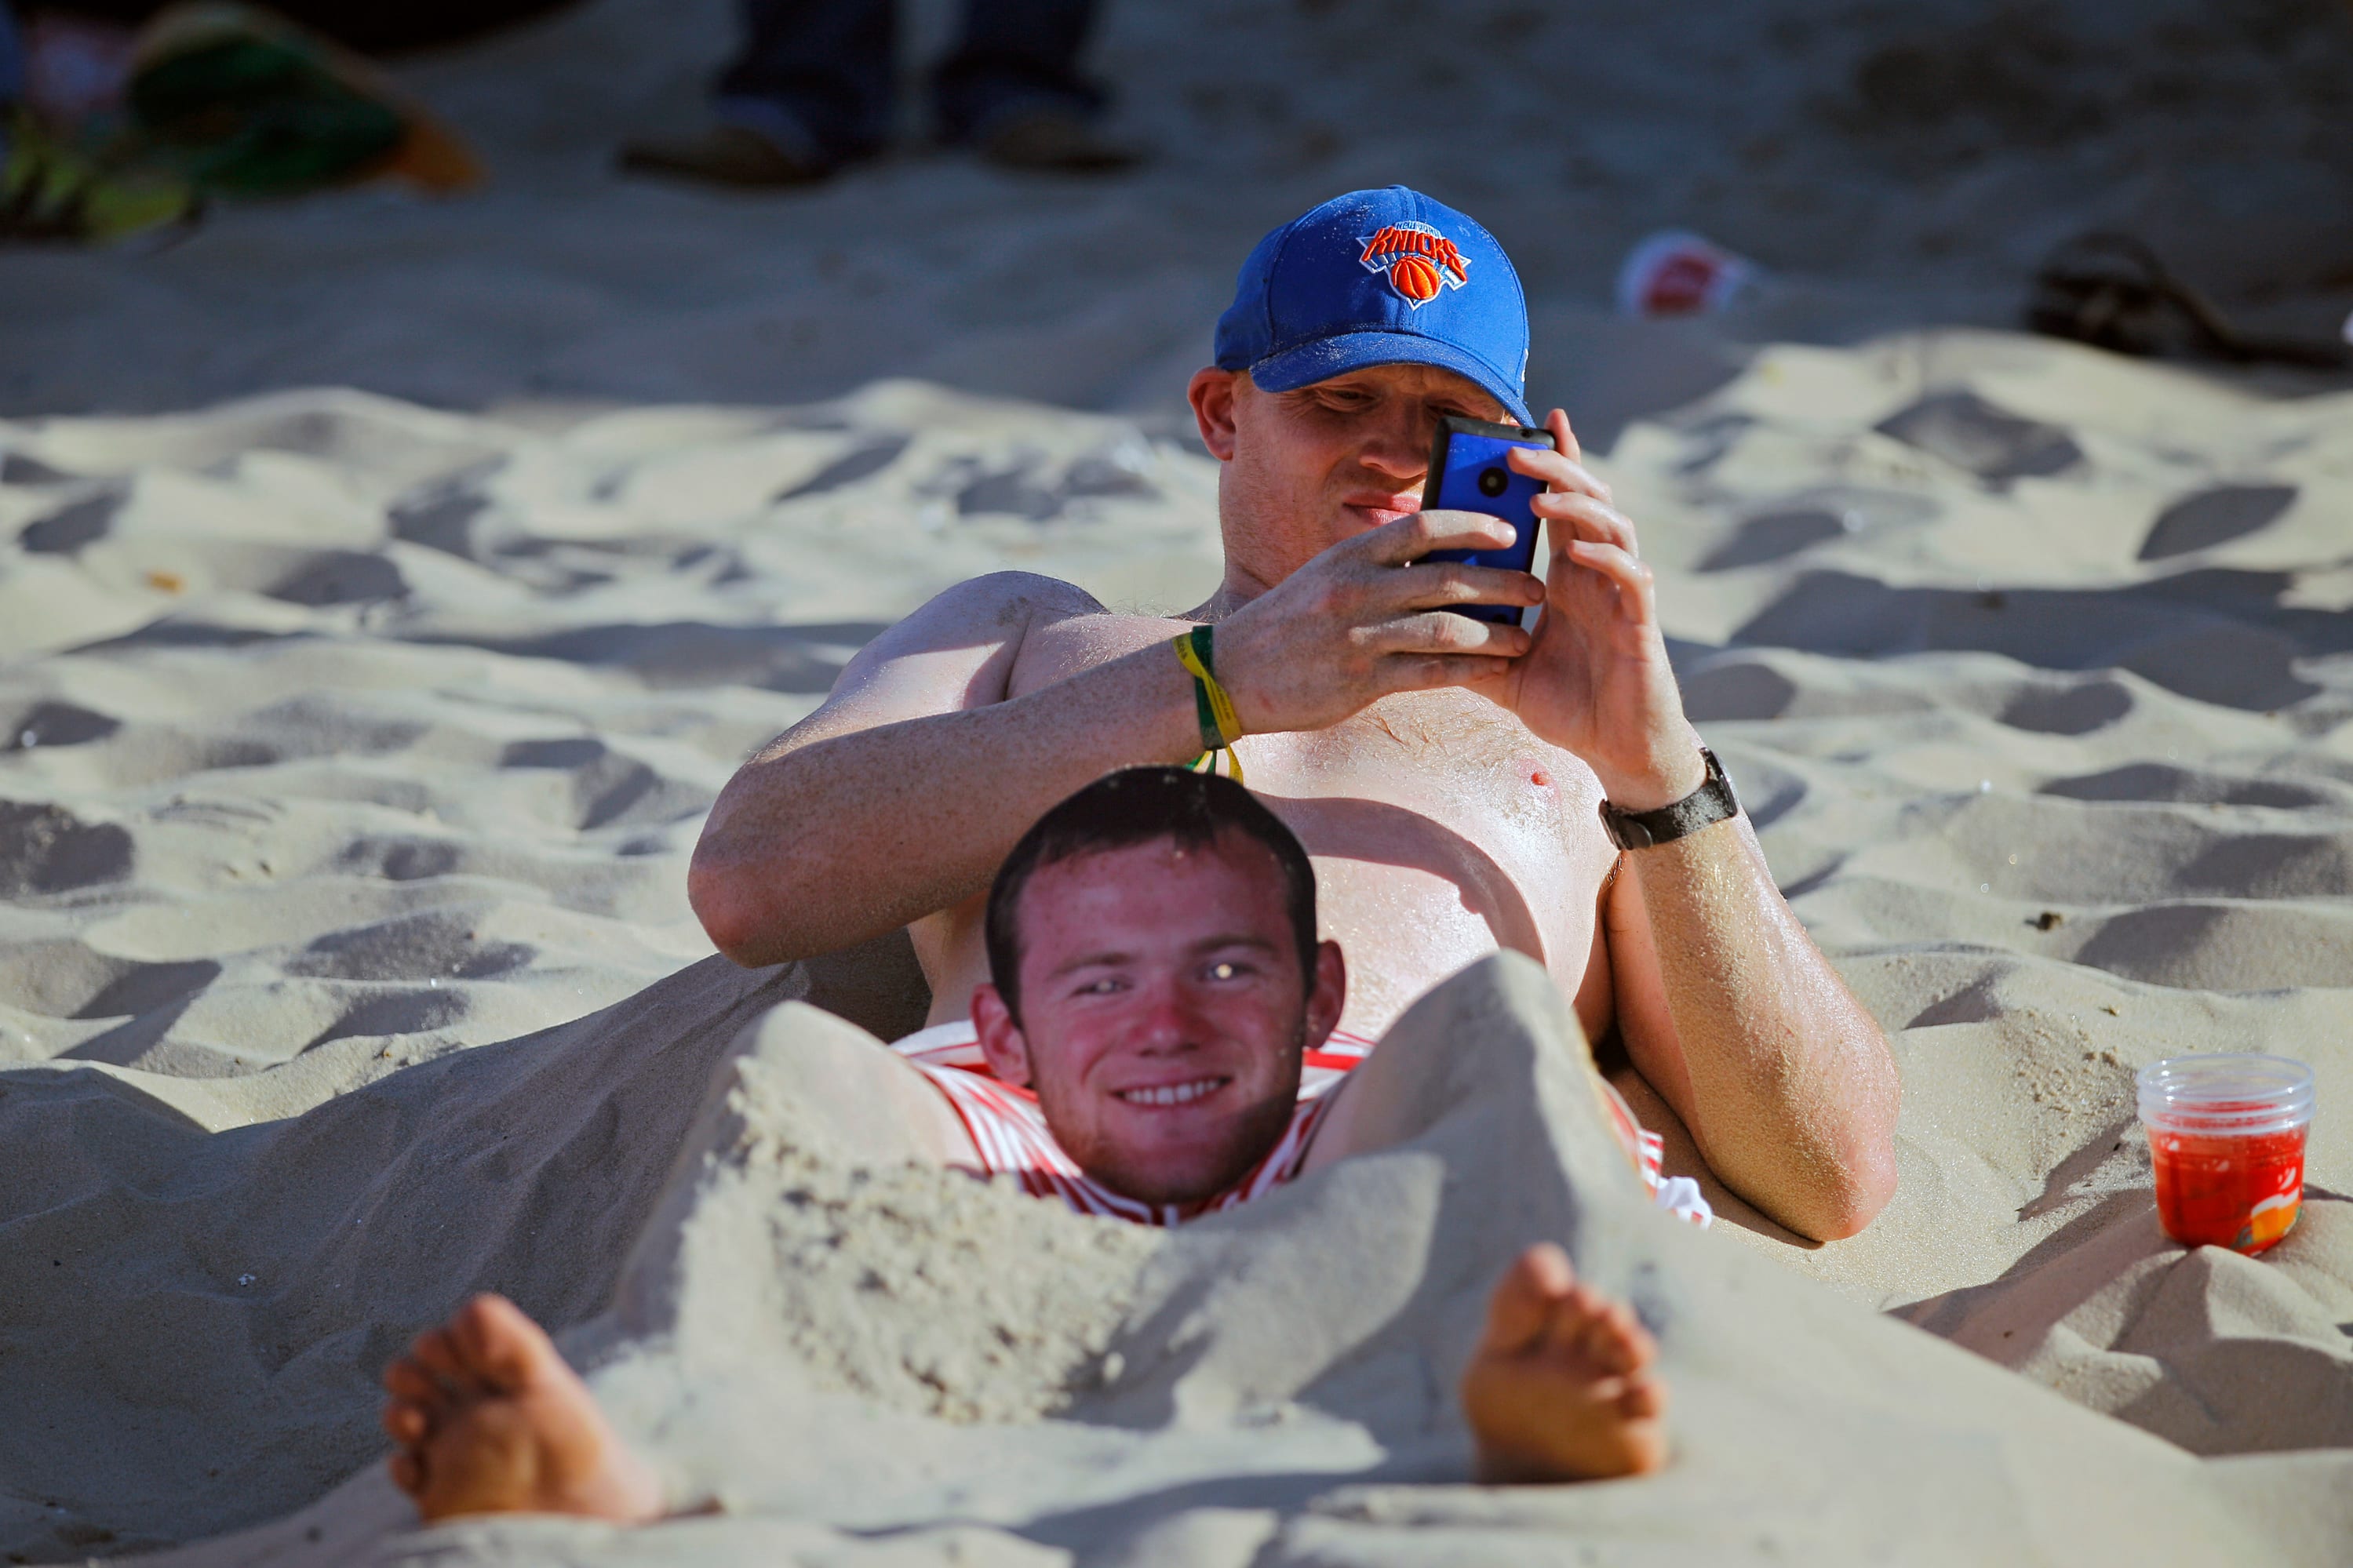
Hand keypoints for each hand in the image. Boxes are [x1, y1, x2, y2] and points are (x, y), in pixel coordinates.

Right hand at [1212, 509, 1545, 735]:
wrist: (1231, 674)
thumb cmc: (1286, 624)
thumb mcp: (1323, 577)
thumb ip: (1374, 566)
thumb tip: (1435, 553)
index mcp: (1348, 557)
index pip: (1422, 526)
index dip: (1472, 524)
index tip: (1508, 531)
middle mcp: (1355, 591)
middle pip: (1447, 578)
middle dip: (1502, 582)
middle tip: (1536, 587)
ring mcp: (1358, 637)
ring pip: (1447, 629)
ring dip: (1495, 633)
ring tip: (1524, 638)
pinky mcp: (1360, 682)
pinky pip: (1429, 675)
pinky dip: (1467, 671)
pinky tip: (1492, 670)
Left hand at [1491, 410, 1701, 810]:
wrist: (1617, 752)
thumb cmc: (1569, 707)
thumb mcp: (1505, 672)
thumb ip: (1470, 645)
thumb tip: (1416, 629)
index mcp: (1567, 579)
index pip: (1559, 508)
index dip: (1551, 467)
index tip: (1526, 428)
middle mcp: (1597, 576)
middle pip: (1587, 502)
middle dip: (1556, 469)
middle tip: (1516, 449)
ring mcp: (1621, 595)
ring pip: (1613, 527)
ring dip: (1578, 506)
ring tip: (1540, 497)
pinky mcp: (1640, 624)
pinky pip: (1630, 578)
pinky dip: (1607, 559)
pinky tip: (1579, 552)